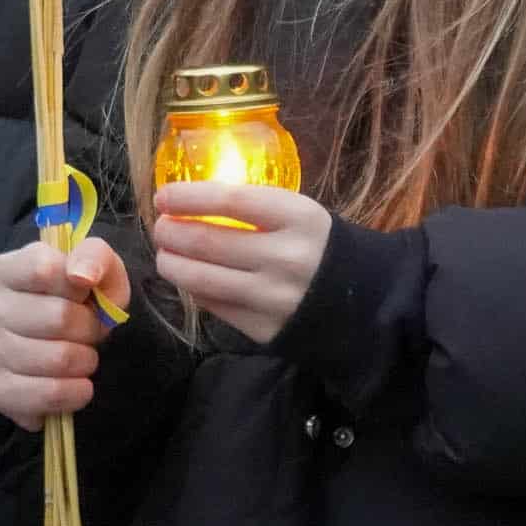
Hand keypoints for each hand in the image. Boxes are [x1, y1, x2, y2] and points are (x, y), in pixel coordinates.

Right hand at [0, 235, 131, 430]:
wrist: (69, 345)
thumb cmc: (81, 301)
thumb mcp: (97, 268)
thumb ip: (94, 255)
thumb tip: (81, 275)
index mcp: (5, 271)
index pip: (44, 269)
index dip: (78, 284)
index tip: (84, 292)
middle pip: (58, 318)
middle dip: (90, 328)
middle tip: (89, 332)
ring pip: (58, 359)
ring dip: (86, 361)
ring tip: (83, 357)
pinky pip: (47, 395)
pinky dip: (75, 393)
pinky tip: (77, 385)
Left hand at [151, 183, 331, 344]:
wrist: (365, 303)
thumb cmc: (322, 248)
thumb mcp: (300, 215)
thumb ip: (255, 210)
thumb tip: (192, 206)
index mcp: (299, 218)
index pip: (231, 200)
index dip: (189, 197)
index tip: (164, 196)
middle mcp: (285, 258)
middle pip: (208, 242)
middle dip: (171, 232)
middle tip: (160, 227)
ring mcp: (273, 298)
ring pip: (202, 279)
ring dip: (171, 264)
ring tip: (165, 255)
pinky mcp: (264, 330)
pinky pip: (214, 306)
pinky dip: (194, 289)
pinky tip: (190, 278)